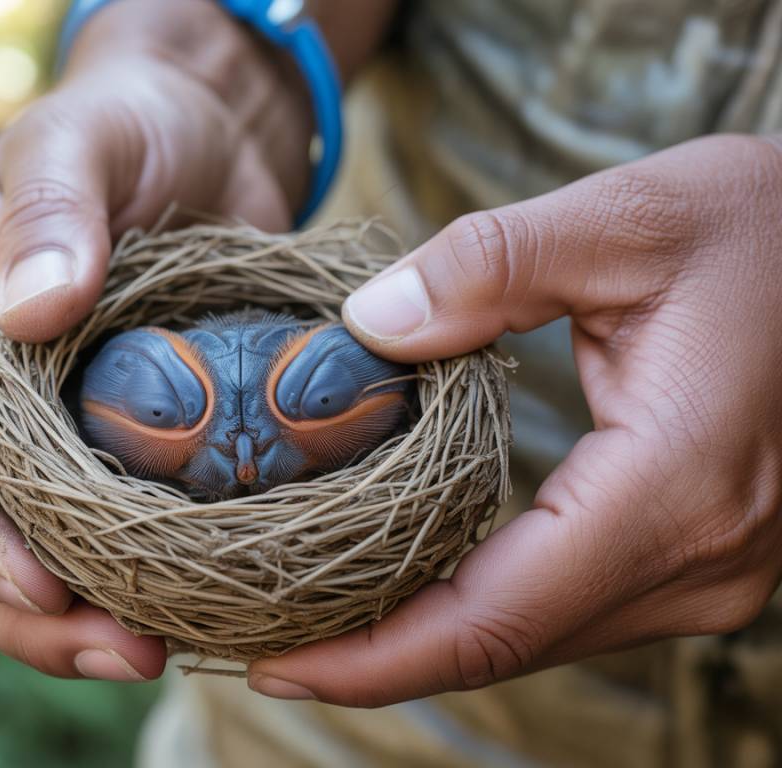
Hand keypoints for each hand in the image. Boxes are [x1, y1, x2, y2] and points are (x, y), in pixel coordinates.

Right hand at [0, 0, 309, 679]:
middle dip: (33, 612)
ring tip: (157, 651)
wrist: (205, 130)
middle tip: (124, 651)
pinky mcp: (141, 434)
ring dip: (88, 620)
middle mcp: (2, 396)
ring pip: (49, 551)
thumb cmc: (127, 123)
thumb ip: (54, 214)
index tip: (40, 586)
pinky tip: (201, 604)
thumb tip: (35, 311)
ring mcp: (71, 424)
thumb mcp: (79, 142)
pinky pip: (127, 524)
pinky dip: (149, 575)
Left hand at [247, 134, 781, 705]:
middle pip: (502, 645)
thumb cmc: (754, 227)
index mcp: (675, 485)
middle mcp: (700, 558)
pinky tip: (405, 585)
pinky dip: (472, 608)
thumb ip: (486, 267)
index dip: (376, 656)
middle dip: (376, 657)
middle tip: (263, 637)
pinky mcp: (692, 554)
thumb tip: (364, 328)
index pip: (495, 615)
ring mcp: (705, 570)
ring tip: (311, 617)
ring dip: (418, 639)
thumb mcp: (621, 217)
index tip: (276, 662)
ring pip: (530, 636)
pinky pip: (560, 607)